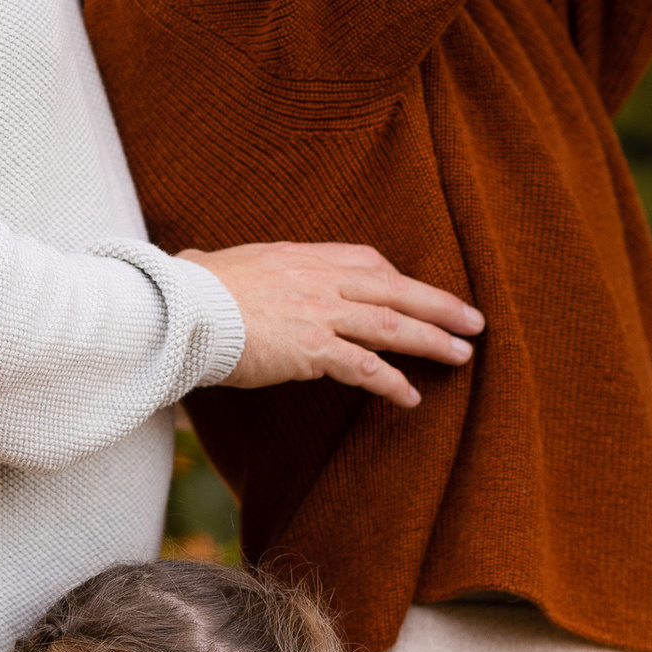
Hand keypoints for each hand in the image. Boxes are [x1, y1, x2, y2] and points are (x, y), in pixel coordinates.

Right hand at [184, 242, 484, 399]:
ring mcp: (320, 312)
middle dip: (439, 305)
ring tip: (462, 356)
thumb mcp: (214, 263)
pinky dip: (392, 382)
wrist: (178, 306)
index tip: (416, 292)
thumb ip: (223, 265)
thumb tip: (195, 259)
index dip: (398, 279)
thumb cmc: (187, 288)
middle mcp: (319, 278)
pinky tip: (411, 396)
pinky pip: (365, 367)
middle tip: (473, 320)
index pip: (367, 260)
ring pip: (392, 325)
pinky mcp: (312, 348)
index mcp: (302, 254)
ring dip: (432, 341)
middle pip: (395, 288)